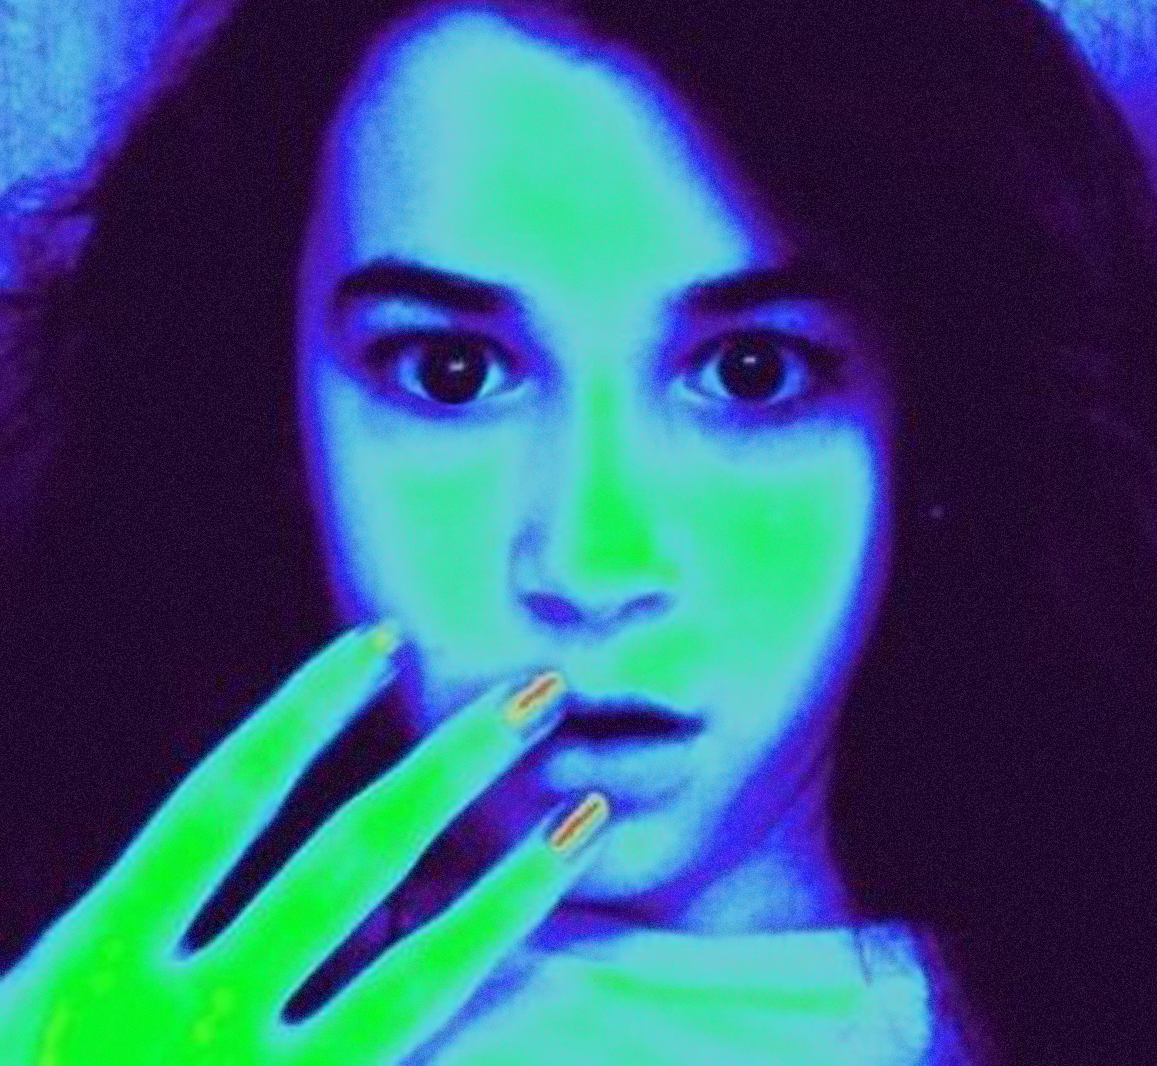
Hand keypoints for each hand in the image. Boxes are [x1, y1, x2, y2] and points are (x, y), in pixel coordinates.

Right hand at [0, 620, 609, 1064]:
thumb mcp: (38, 1019)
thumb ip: (138, 943)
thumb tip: (226, 856)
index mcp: (93, 966)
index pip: (225, 801)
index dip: (306, 711)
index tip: (382, 642)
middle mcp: (182, 1021)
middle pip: (351, 859)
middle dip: (454, 766)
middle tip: (544, 691)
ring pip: (418, 973)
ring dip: (513, 888)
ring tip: (590, 816)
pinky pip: (418, 1041)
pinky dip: (486, 988)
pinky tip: (565, 968)